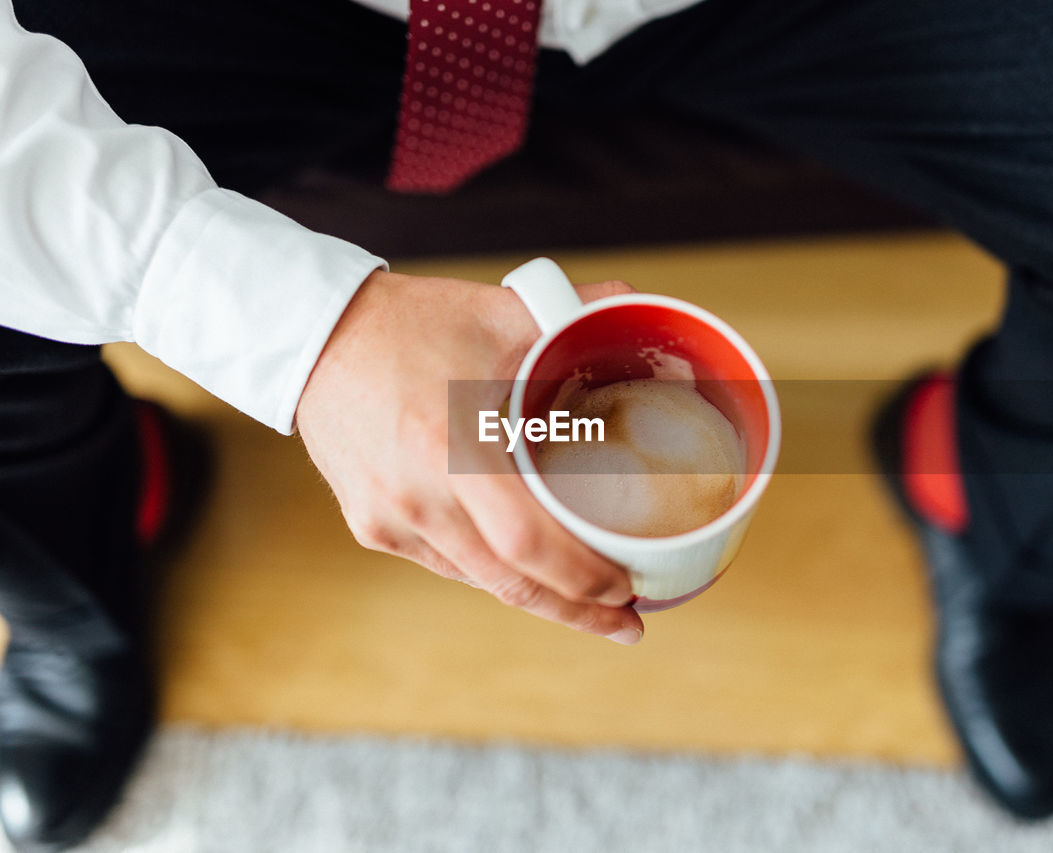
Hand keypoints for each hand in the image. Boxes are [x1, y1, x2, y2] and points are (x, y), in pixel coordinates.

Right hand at [296, 269, 643, 643]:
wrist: (317, 337)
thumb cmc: (413, 324)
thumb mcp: (500, 311)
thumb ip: (574, 313)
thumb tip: (637, 307)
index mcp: (451, 448)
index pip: (528, 544)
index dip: (583, 578)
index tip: (630, 591)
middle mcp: (416, 497)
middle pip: (509, 583)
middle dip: (575, 612)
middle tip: (627, 623)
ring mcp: (388, 520)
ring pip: (479, 579)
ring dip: (536, 594)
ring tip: (589, 600)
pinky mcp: (372, 527)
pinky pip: (447, 562)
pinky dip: (492, 569)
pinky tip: (527, 569)